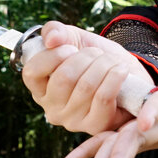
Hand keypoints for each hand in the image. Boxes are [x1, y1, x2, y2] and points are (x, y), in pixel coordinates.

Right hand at [21, 21, 153, 133]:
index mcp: (40, 88)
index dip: (52, 55)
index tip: (70, 48)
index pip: (32, 73)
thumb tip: (52, 39)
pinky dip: (115, 77)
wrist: (126, 73)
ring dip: (104, 65)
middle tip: (96, 54)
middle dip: (86, 57)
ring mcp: (73, 121)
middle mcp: (52, 108)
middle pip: (64, 78)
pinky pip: (103, 98)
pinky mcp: (96, 126)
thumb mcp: (73, 38)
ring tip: (111, 61)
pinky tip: (120, 69)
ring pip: (86, 86)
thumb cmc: (94, 58)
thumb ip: (55, 31)